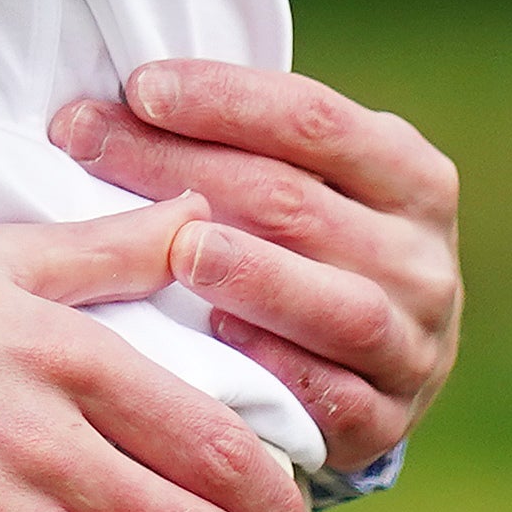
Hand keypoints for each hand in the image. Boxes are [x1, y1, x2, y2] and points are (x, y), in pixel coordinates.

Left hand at [53, 61, 461, 475]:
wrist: (380, 364)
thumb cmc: (312, 247)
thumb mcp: (310, 178)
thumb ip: (244, 141)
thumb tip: (121, 94)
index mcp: (411, 175)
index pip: (314, 119)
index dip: (223, 98)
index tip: (136, 86)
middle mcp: (423, 259)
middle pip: (297, 205)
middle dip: (180, 169)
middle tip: (88, 149)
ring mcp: (413, 345)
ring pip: (335, 305)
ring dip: (251, 274)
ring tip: (178, 249)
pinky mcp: (386, 424)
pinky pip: (334, 399)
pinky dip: (278, 369)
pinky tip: (217, 340)